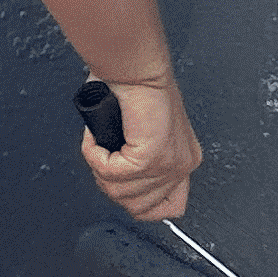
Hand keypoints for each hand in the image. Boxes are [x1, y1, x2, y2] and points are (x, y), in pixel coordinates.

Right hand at [79, 72, 201, 225]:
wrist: (135, 68)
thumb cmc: (134, 88)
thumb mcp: (141, 135)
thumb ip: (138, 161)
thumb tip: (120, 180)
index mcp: (183, 160)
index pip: (169, 208)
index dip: (138, 203)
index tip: (122, 185)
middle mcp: (181, 164)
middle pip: (139, 207)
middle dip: (111, 185)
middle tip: (104, 158)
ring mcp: (168, 164)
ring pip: (120, 193)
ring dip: (100, 168)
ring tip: (100, 145)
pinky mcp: (150, 158)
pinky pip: (110, 173)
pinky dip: (95, 156)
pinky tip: (97, 139)